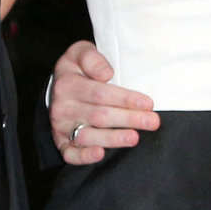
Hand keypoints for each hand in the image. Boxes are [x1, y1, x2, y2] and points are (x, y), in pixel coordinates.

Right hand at [50, 40, 157, 164]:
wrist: (58, 86)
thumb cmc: (77, 69)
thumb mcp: (80, 53)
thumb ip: (92, 58)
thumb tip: (106, 74)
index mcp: (67, 84)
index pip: (99, 93)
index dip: (125, 99)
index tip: (147, 103)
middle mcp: (62, 107)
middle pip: (99, 116)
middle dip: (128, 119)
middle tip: (152, 122)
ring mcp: (61, 126)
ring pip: (87, 136)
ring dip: (112, 139)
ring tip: (134, 138)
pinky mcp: (61, 142)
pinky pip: (70, 153)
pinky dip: (84, 156)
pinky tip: (100, 154)